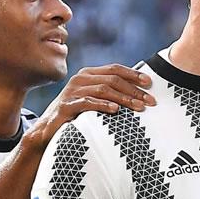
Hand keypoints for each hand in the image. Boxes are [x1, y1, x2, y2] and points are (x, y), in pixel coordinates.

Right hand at [25, 64, 154, 147]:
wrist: (49, 129)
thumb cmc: (76, 115)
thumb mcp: (93, 99)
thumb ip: (110, 93)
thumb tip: (138, 94)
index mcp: (88, 74)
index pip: (115, 69)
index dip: (133, 74)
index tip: (150, 83)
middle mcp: (80, 79)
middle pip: (112, 79)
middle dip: (134, 90)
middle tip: (150, 101)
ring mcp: (72, 91)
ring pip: (103, 89)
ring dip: (124, 98)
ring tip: (138, 107)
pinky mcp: (67, 105)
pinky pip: (87, 102)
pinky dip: (103, 105)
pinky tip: (115, 110)